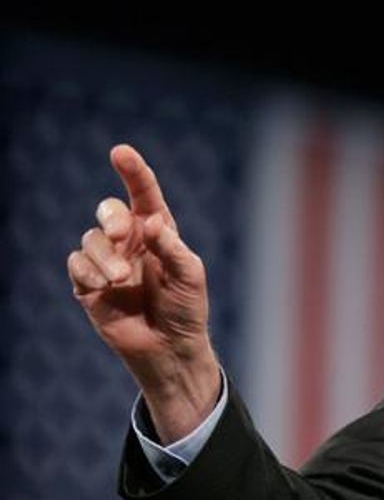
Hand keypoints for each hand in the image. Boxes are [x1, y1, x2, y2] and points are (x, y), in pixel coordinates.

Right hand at [66, 144, 219, 442]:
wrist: (170, 348)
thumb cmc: (186, 308)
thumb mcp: (190, 276)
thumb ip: (172, 248)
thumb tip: (150, 224)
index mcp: (157, 232)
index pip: (144, 195)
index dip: (132, 171)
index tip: (120, 151)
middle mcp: (130, 242)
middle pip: (109, 210)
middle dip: (112, 216)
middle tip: (123, 233)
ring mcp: (108, 262)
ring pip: (90, 239)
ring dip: (104, 255)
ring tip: (120, 278)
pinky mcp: (89, 286)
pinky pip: (77, 266)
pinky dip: (88, 272)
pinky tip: (104, 286)